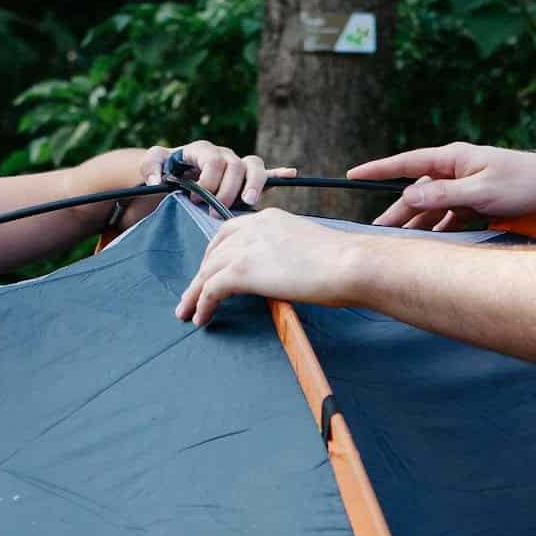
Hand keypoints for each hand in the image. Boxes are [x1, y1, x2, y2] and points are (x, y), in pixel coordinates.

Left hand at [137, 140, 295, 209]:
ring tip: (249, 202)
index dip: (208, 180)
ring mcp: (236, 166)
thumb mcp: (151, 167)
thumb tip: (155, 180)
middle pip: (235, 166)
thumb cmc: (163, 172)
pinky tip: (290, 174)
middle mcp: (223, 155)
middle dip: (228, 190)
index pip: (213, 160)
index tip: (196, 200)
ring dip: (254, 184)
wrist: (171, 177)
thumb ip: (149, 167)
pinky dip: (278, 172)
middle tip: (215, 210)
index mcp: (202, 150)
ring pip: (253, 166)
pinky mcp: (245, 179)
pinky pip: (265, 172)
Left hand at [177, 209, 359, 325]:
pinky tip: (200, 318)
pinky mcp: (241, 270)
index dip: (217, 252)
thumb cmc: (342, 262)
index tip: (212, 268)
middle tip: (194, 293)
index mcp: (269, 218)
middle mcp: (252, 227)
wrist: (349, 264)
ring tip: (186, 312)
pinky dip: (202, 304)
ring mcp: (245, 248)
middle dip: (202, 272)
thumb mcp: (307, 248)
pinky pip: (210, 289)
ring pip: (207, 271)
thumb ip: (287, 254)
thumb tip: (282, 274)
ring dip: (194, 293)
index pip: (230, 231)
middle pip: (214, 250)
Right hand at [349, 142, 535, 229]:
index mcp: (452, 158)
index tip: (353, 176)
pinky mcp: (476, 200)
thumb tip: (407, 195)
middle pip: (416, 191)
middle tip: (374, 232)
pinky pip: (449, 216)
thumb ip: (443, 195)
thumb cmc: (523, 183)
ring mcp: (465, 186)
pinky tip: (430, 245)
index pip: (406, 163)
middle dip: (395, 211)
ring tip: (397, 244)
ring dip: (417, 224)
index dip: (378, 170)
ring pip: (432, 207)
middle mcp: (455, 170)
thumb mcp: (481, 191)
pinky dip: (439, 229)